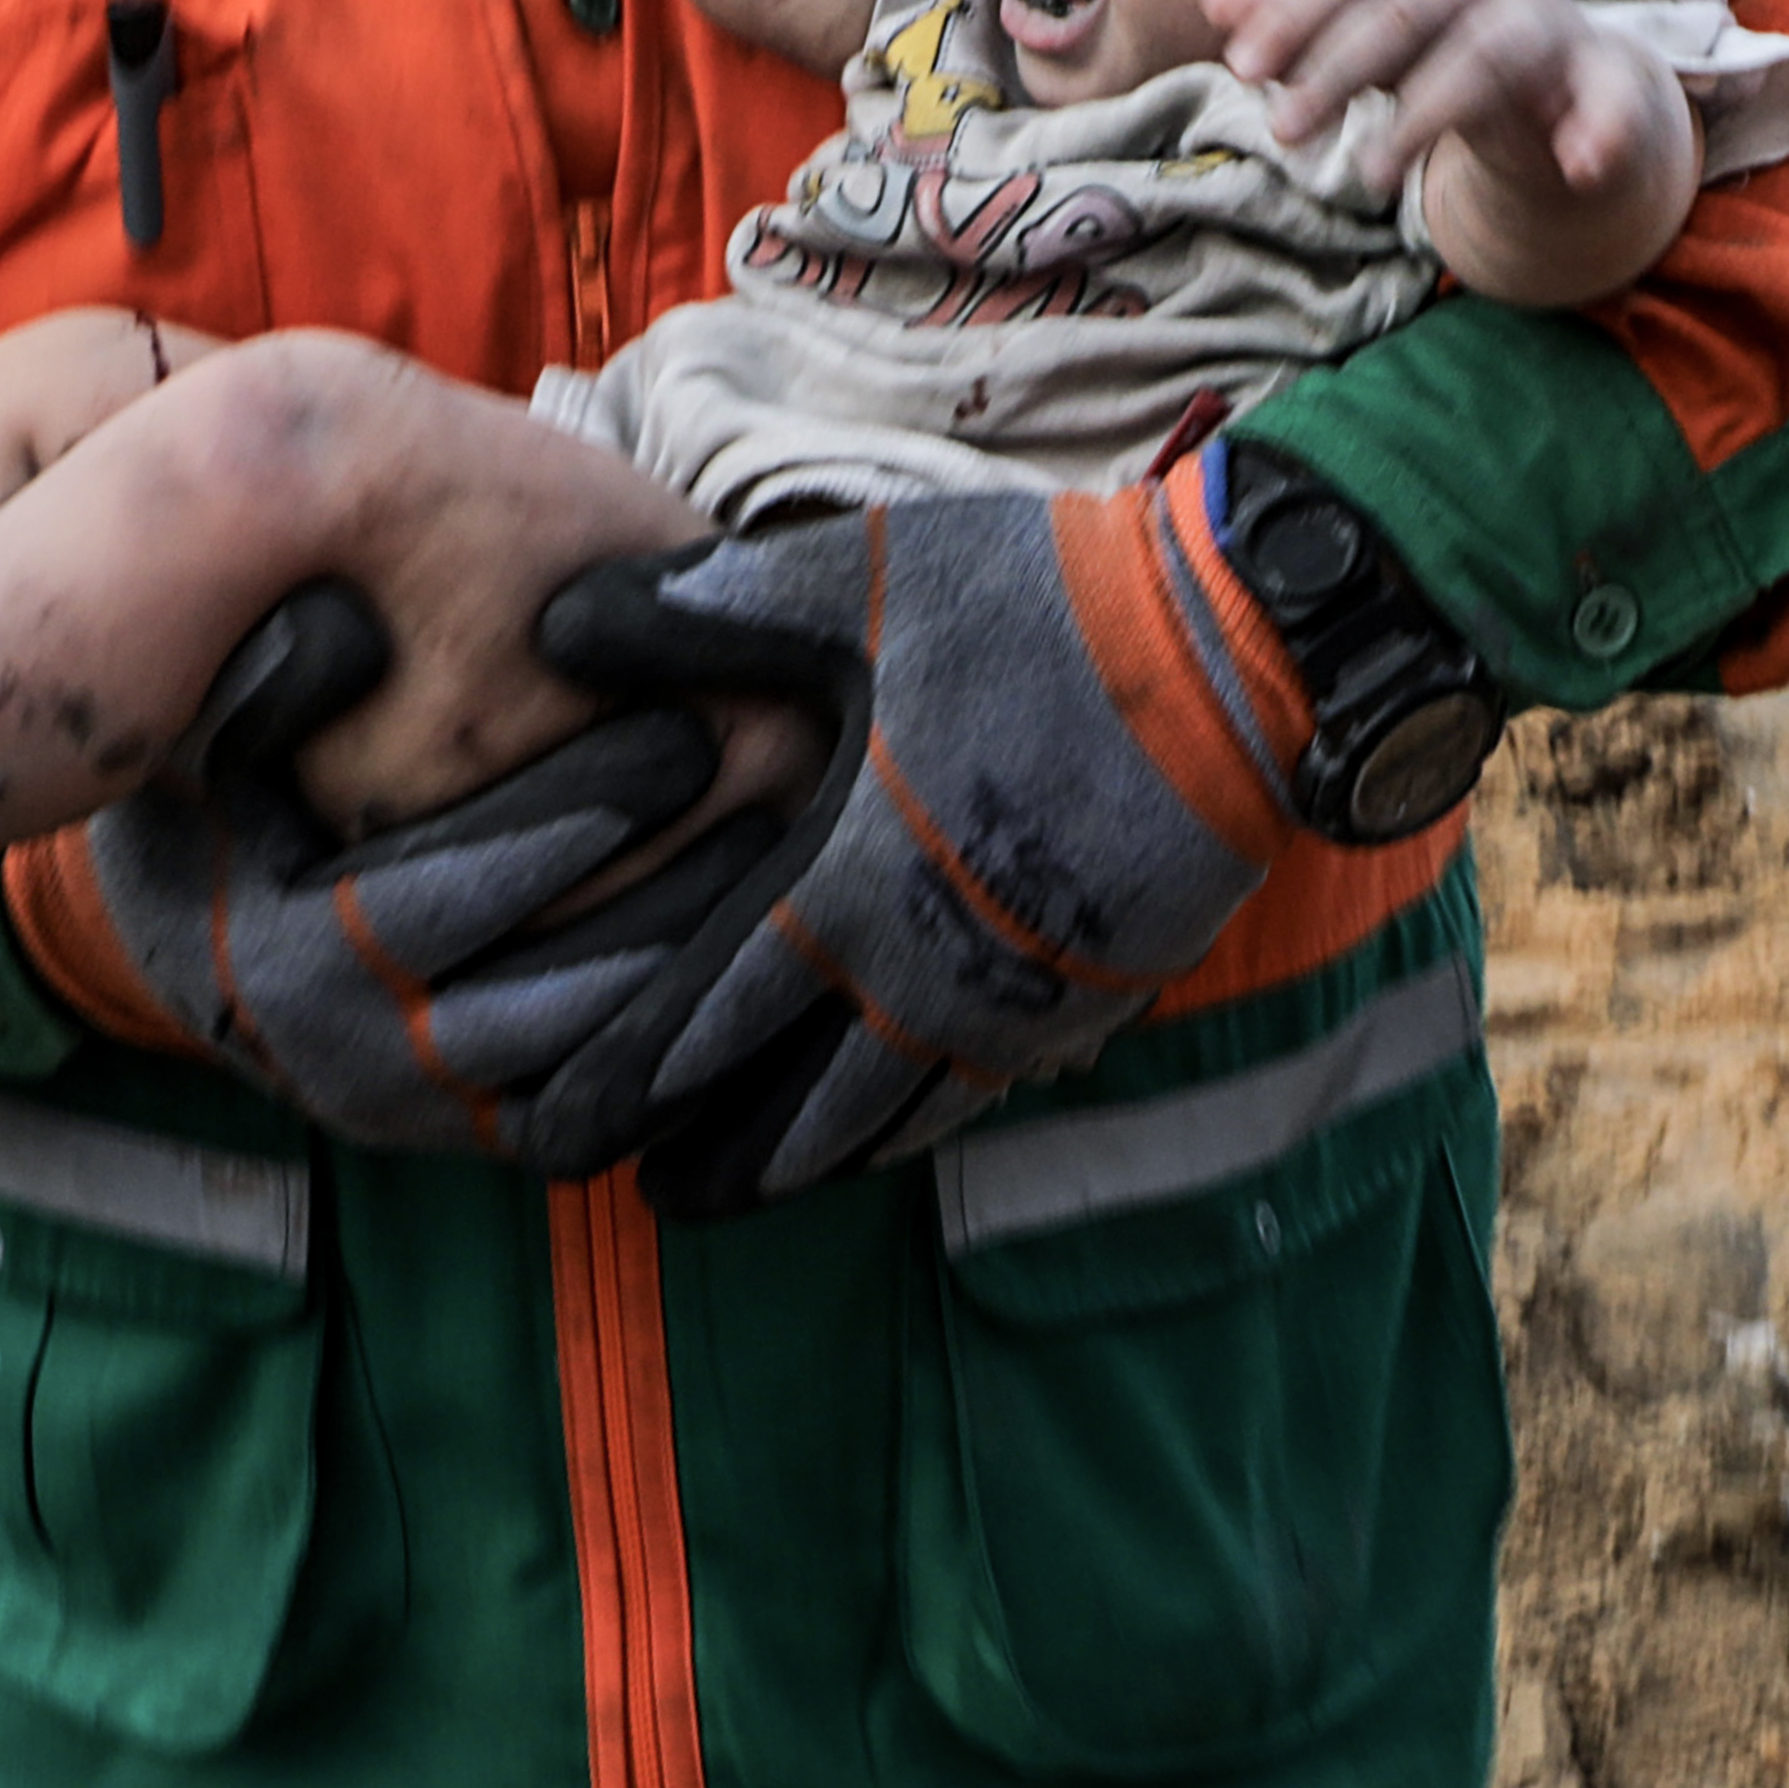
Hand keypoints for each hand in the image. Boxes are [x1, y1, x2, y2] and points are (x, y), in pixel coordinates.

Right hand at [60, 579, 839, 1170]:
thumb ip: (270, 677)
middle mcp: (359, 1064)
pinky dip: (683, 1051)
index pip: (449, 895)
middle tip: (777, 804)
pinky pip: (604, 1113)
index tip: (678, 733)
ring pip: (595, 1076)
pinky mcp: (481, 1140)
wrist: (193, 944)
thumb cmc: (218, 803)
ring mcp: (428, 1119)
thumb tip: (353, 626)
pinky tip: (758, 956)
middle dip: (673, 903)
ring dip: (699, 983)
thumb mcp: (210, 733)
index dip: (571, 816)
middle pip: (551, 1000)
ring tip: (788, 873)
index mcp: (288, 960)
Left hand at [527, 489, 1362, 1216]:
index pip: (704, 1019)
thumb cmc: (1035, 611)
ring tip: (738, 1193)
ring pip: (890, 1122)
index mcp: (849, 883)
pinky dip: (910, 1129)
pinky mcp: (1093, 997)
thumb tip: (550, 626)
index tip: (548, 1134)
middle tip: (638, 1202)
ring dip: (807, 1165)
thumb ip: (697, 617)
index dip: (623, 1083)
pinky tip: (885, 1133)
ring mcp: (1020, 1002)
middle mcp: (928, 974)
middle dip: (709, 1161)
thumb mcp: (849, 586)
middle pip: (794, 1110)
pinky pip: (980, 1096)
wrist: (1240, 657)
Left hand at [1203, 0, 1655, 194]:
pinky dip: (1600, 129)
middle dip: (1339, 69)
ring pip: (1485, 57)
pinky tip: (1579, 165)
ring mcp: (1551, 20)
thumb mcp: (1369, 28)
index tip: (1240, 66)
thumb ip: (1299, 13)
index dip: (1296, 14)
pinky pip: (1611, 97)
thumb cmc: (1442, 41)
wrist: (1565, 79)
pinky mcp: (1603, 78)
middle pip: (1406, 11)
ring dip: (1426, 114)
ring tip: (1372, 177)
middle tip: (1281, 132)